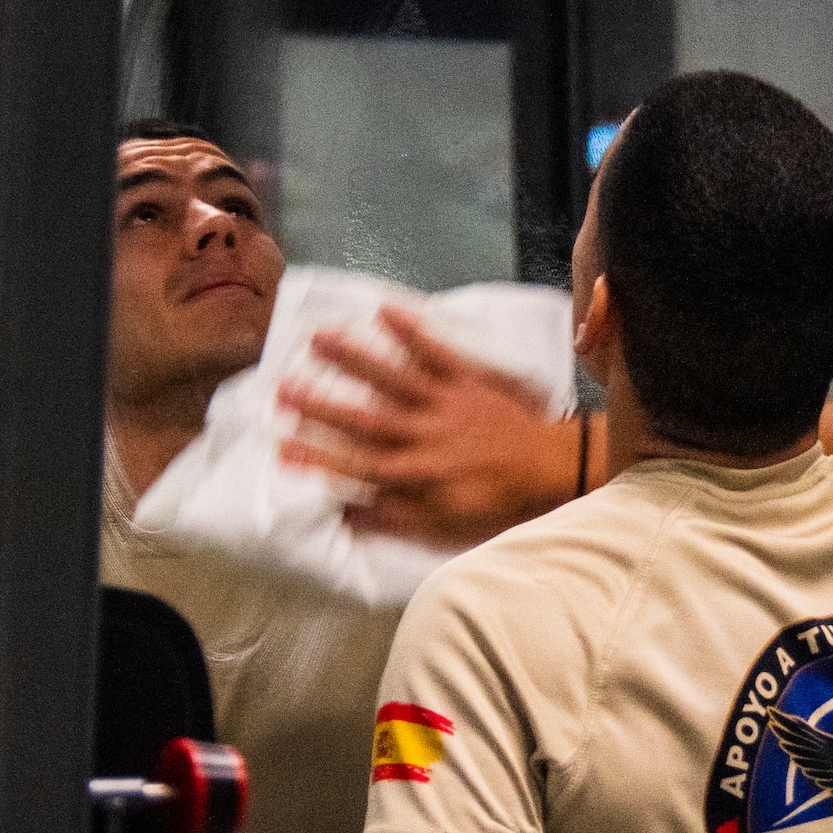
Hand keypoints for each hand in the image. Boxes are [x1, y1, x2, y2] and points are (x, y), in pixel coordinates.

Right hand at [277, 305, 581, 548]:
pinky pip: (436, 352)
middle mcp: (426, 435)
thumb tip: (345, 513)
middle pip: (367, 419)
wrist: (551, 467)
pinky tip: (384, 309)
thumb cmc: (496, 498)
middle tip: (283, 388)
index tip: (281, 447)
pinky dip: (412, 331)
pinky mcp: (466, 380)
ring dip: (355, 359)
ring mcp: (445, 403)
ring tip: (318, 337)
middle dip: (323, 405)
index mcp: (419, 473)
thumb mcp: (447, 522)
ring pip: (393, 379)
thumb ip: (395, 517)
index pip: (360, 466)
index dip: (320, 457)